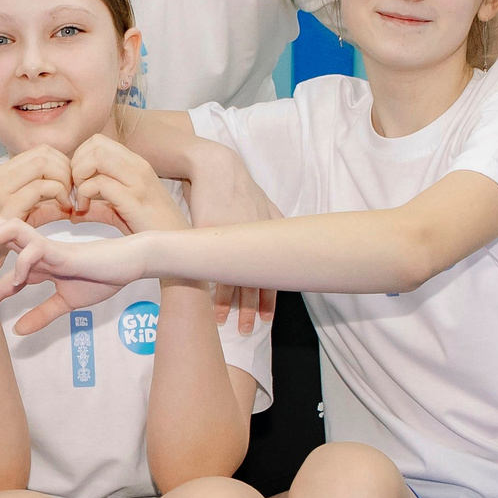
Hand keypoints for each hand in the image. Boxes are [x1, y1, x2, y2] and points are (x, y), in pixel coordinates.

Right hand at [0, 146, 82, 231]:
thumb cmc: (0, 237)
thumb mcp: (27, 214)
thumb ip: (48, 203)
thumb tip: (75, 200)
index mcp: (3, 173)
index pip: (41, 150)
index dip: (63, 163)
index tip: (71, 184)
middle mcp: (0, 175)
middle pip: (44, 154)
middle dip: (66, 170)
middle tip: (74, 192)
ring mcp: (2, 189)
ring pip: (43, 164)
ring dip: (64, 180)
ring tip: (69, 200)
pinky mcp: (7, 205)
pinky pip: (41, 187)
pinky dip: (60, 194)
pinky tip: (65, 208)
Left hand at [0, 217, 146, 332]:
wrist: (127, 266)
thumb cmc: (101, 278)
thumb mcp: (66, 303)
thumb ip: (41, 315)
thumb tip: (17, 332)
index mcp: (34, 263)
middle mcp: (34, 250)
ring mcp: (46, 247)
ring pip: (7, 229)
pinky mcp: (60, 250)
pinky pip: (33, 248)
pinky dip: (21, 262)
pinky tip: (19, 280)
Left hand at [67, 134, 185, 235]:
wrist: (179, 246)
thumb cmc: (152, 230)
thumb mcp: (121, 212)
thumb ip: (98, 207)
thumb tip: (72, 212)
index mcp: (136, 164)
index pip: (98, 142)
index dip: (79, 158)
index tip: (76, 183)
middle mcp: (138, 166)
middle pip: (95, 144)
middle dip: (76, 165)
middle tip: (74, 191)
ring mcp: (138, 181)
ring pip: (96, 157)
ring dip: (79, 178)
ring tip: (80, 201)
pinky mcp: (135, 200)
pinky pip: (100, 184)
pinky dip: (84, 195)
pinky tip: (84, 211)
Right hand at [180, 141, 279, 332]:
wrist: (216, 168)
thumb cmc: (239, 188)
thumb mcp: (266, 205)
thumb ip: (276, 226)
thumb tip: (292, 242)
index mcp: (267, 239)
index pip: (273, 276)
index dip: (270, 300)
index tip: (267, 319)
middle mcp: (252, 241)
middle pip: (254, 283)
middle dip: (250, 309)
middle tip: (247, 330)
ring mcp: (229, 238)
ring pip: (231, 278)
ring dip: (227, 303)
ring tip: (223, 320)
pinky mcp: (207, 232)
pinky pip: (208, 263)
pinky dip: (208, 283)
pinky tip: (205, 297)